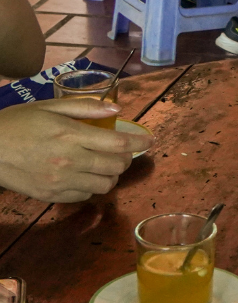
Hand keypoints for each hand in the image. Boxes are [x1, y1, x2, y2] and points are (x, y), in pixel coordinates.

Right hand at [0, 98, 151, 202]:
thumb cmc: (19, 122)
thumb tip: (117, 110)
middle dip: (127, 158)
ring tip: (106, 164)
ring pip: (105, 185)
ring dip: (112, 174)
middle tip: (124, 151)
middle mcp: (69, 160)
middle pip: (116, 166)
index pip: (118, 143)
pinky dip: (93, 186)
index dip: (140, 143)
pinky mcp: (51, 196)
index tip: (151, 140)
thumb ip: (86, 107)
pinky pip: (85, 195)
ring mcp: (60, 181)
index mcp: (70, 135)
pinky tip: (87, 174)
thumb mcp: (51, 106)